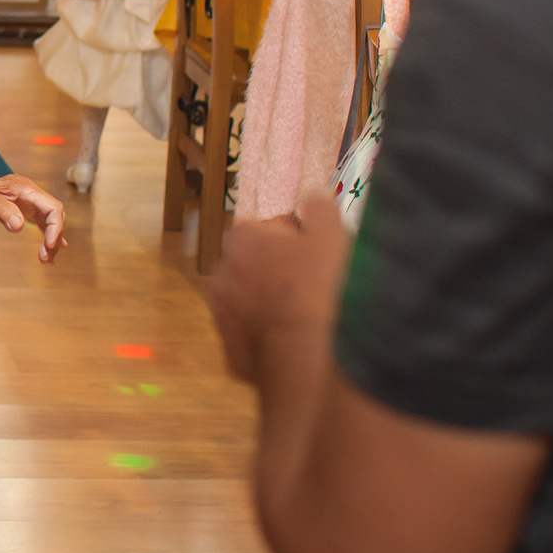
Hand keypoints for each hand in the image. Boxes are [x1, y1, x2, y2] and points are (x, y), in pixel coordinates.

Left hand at [0, 173, 66, 263]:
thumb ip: (3, 211)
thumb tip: (18, 226)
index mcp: (28, 190)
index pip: (53, 208)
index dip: (56, 227)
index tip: (48, 245)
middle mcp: (34, 196)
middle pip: (55, 217)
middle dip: (54, 238)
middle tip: (45, 258)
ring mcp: (32, 203)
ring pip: (51, 222)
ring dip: (51, 240)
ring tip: (46, 260)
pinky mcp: (27, 209)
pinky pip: (43, 223)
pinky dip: (47, 236)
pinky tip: (51, 248)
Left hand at [208, 191, 353, 384]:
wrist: (307, 356)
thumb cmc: (319, 288)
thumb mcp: (331, 235)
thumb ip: (320, 208)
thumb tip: (313, 195)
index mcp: (242, 240)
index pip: (264, 228)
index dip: (292, 238)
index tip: (313, 251)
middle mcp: (222, 274)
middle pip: (253, 265)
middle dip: (276, 271)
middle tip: (311, 284)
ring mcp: (222, 316)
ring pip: (249, 302)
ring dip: (270, 305)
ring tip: (305, 316)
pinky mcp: (231, 353)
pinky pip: (252, 338)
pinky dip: (268, 338)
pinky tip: (294, 343)